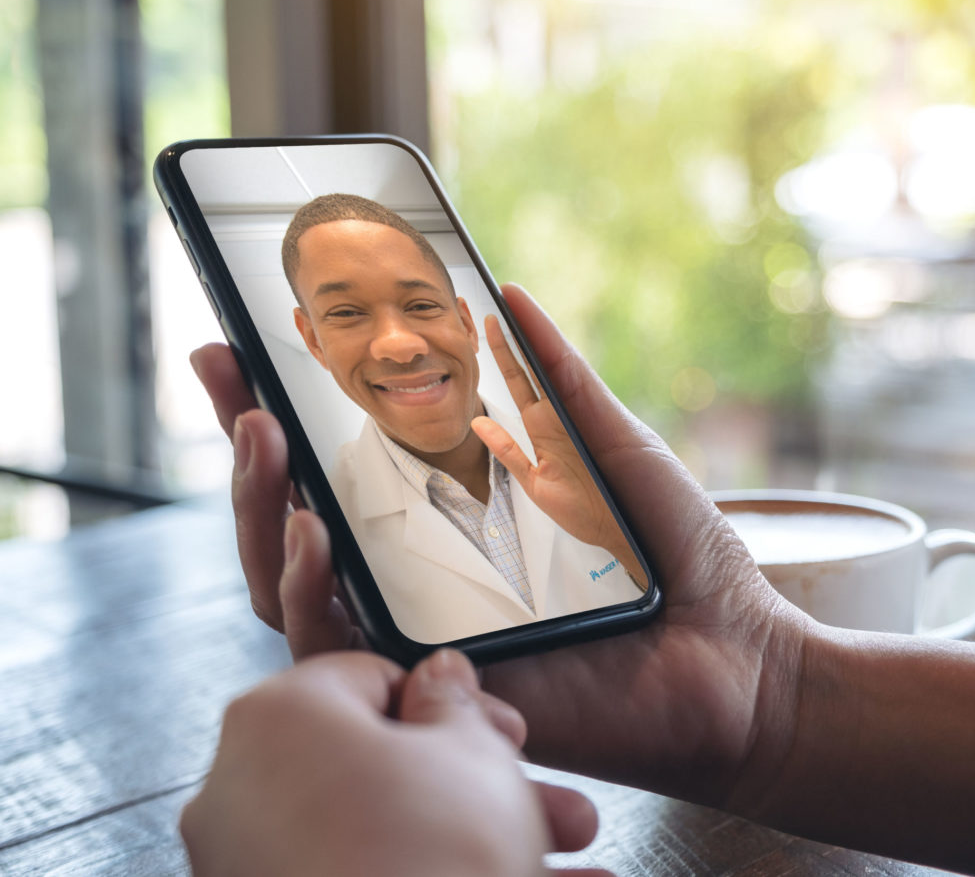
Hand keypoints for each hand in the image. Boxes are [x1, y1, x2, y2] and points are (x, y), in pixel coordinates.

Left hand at [181, 649, 609, 876]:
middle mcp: (241, 793)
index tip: (498, 730)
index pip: (371, 677)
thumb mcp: (472, 754)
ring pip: (384, 835)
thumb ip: (454, 702)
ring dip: (477, 841)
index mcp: (278, 717)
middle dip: (482, 784)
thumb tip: (442, 679)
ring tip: (562, 865)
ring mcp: (249, 869)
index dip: (452, 704)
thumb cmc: (430, 866)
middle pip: (383, 767)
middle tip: (542, 799)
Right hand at [192, 285, 808, 810]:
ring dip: (259, 510)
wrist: (737, 661)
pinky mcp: (435, 688)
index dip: (282, 407)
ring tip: (260, 438)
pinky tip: (313, 532)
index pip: (345, 465)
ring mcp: (422, 634)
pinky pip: (342, 653)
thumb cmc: (683, 562)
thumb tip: (509, 294)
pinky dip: (310, 594)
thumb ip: (560, 383)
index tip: (242, 342)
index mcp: (458, 518)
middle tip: (230, 378)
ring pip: (293, 589)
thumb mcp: (613, 450)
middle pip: (297, 522)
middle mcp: (423, 577)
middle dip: (247, 449)